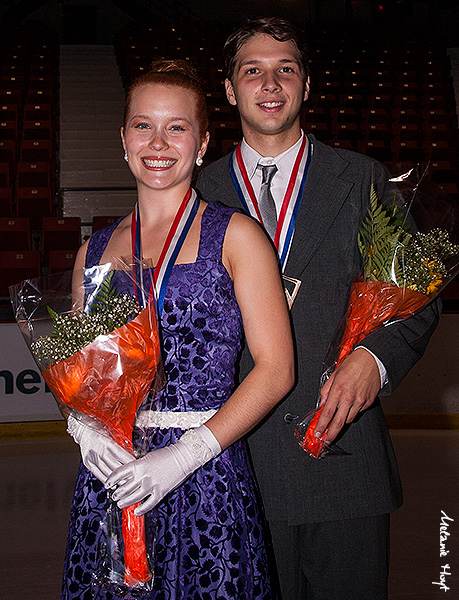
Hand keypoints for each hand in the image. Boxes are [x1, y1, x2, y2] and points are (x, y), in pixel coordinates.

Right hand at [67, 413, 132, 483]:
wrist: (82, 429)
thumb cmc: (99, 428)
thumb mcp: (111, 432)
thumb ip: (119, 443)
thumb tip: (132, 453)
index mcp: (106, 442)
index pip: (121, 455)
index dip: (129, 461)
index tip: (137, 465)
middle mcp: (99, 450)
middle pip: (114, 466)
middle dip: (125, 473)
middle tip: (134, 478)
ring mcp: (92, 457)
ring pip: (107, 472)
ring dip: (117, 479)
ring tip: (125, 484)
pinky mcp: (87, 462)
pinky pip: (98, 474)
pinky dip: (106, 480)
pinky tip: (112, 484)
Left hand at [105, 424, 220, 514]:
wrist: (183, 457)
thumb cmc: (165, 455)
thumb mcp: (147, 457)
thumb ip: (137, 466)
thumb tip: (127, 475)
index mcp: (139, 465)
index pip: (119, 474)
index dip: (111, 480)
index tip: (107, 484)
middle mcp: (143, 476)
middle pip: (124, 488)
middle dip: (117, 494)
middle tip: (114, 496)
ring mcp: (152, 485)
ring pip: (134, 498)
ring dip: (125, 502)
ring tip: (120, 504)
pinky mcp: (161, 492)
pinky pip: (148, 504)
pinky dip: (141, 509)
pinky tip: (136, 511)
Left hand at [314, 348, 380, 442]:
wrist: (372, 360)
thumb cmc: (353, 364)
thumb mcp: (334, 374)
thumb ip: (326, 390)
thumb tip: (322, 402)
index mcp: (338, 390)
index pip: (327, 413)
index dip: (321, 425)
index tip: (317, 433)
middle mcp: (349, 398)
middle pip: (339, 422)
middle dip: (331, 434)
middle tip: (326, 440)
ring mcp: (360, 401)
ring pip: (349, 419)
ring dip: (342, 421)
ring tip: (337, 421)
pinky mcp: (368, 402)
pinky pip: (358, 412)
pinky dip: (353, 412)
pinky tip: (350, 406)